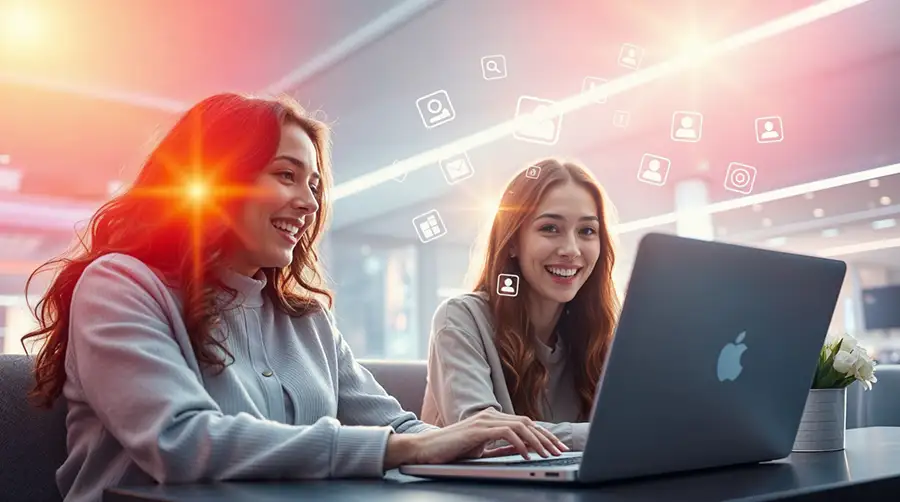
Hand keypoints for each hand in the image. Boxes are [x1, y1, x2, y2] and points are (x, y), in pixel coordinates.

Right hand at [385, 409, 568, 468]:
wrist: (425, 449)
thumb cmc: (450, 451)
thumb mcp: (480, 449)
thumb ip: (499, 447)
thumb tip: (522, 451)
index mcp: (492, 419)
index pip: (525, 423)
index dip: (543, 434)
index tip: (557, 447)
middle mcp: (490, 415)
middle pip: (527, 422)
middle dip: (546, 437)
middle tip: (560, 451)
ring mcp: (484, 421)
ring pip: (520, 426)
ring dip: (537, 441)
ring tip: (548, 454)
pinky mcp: (477, 430)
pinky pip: (506, 433)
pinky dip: (519, 443)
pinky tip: (526, 454)